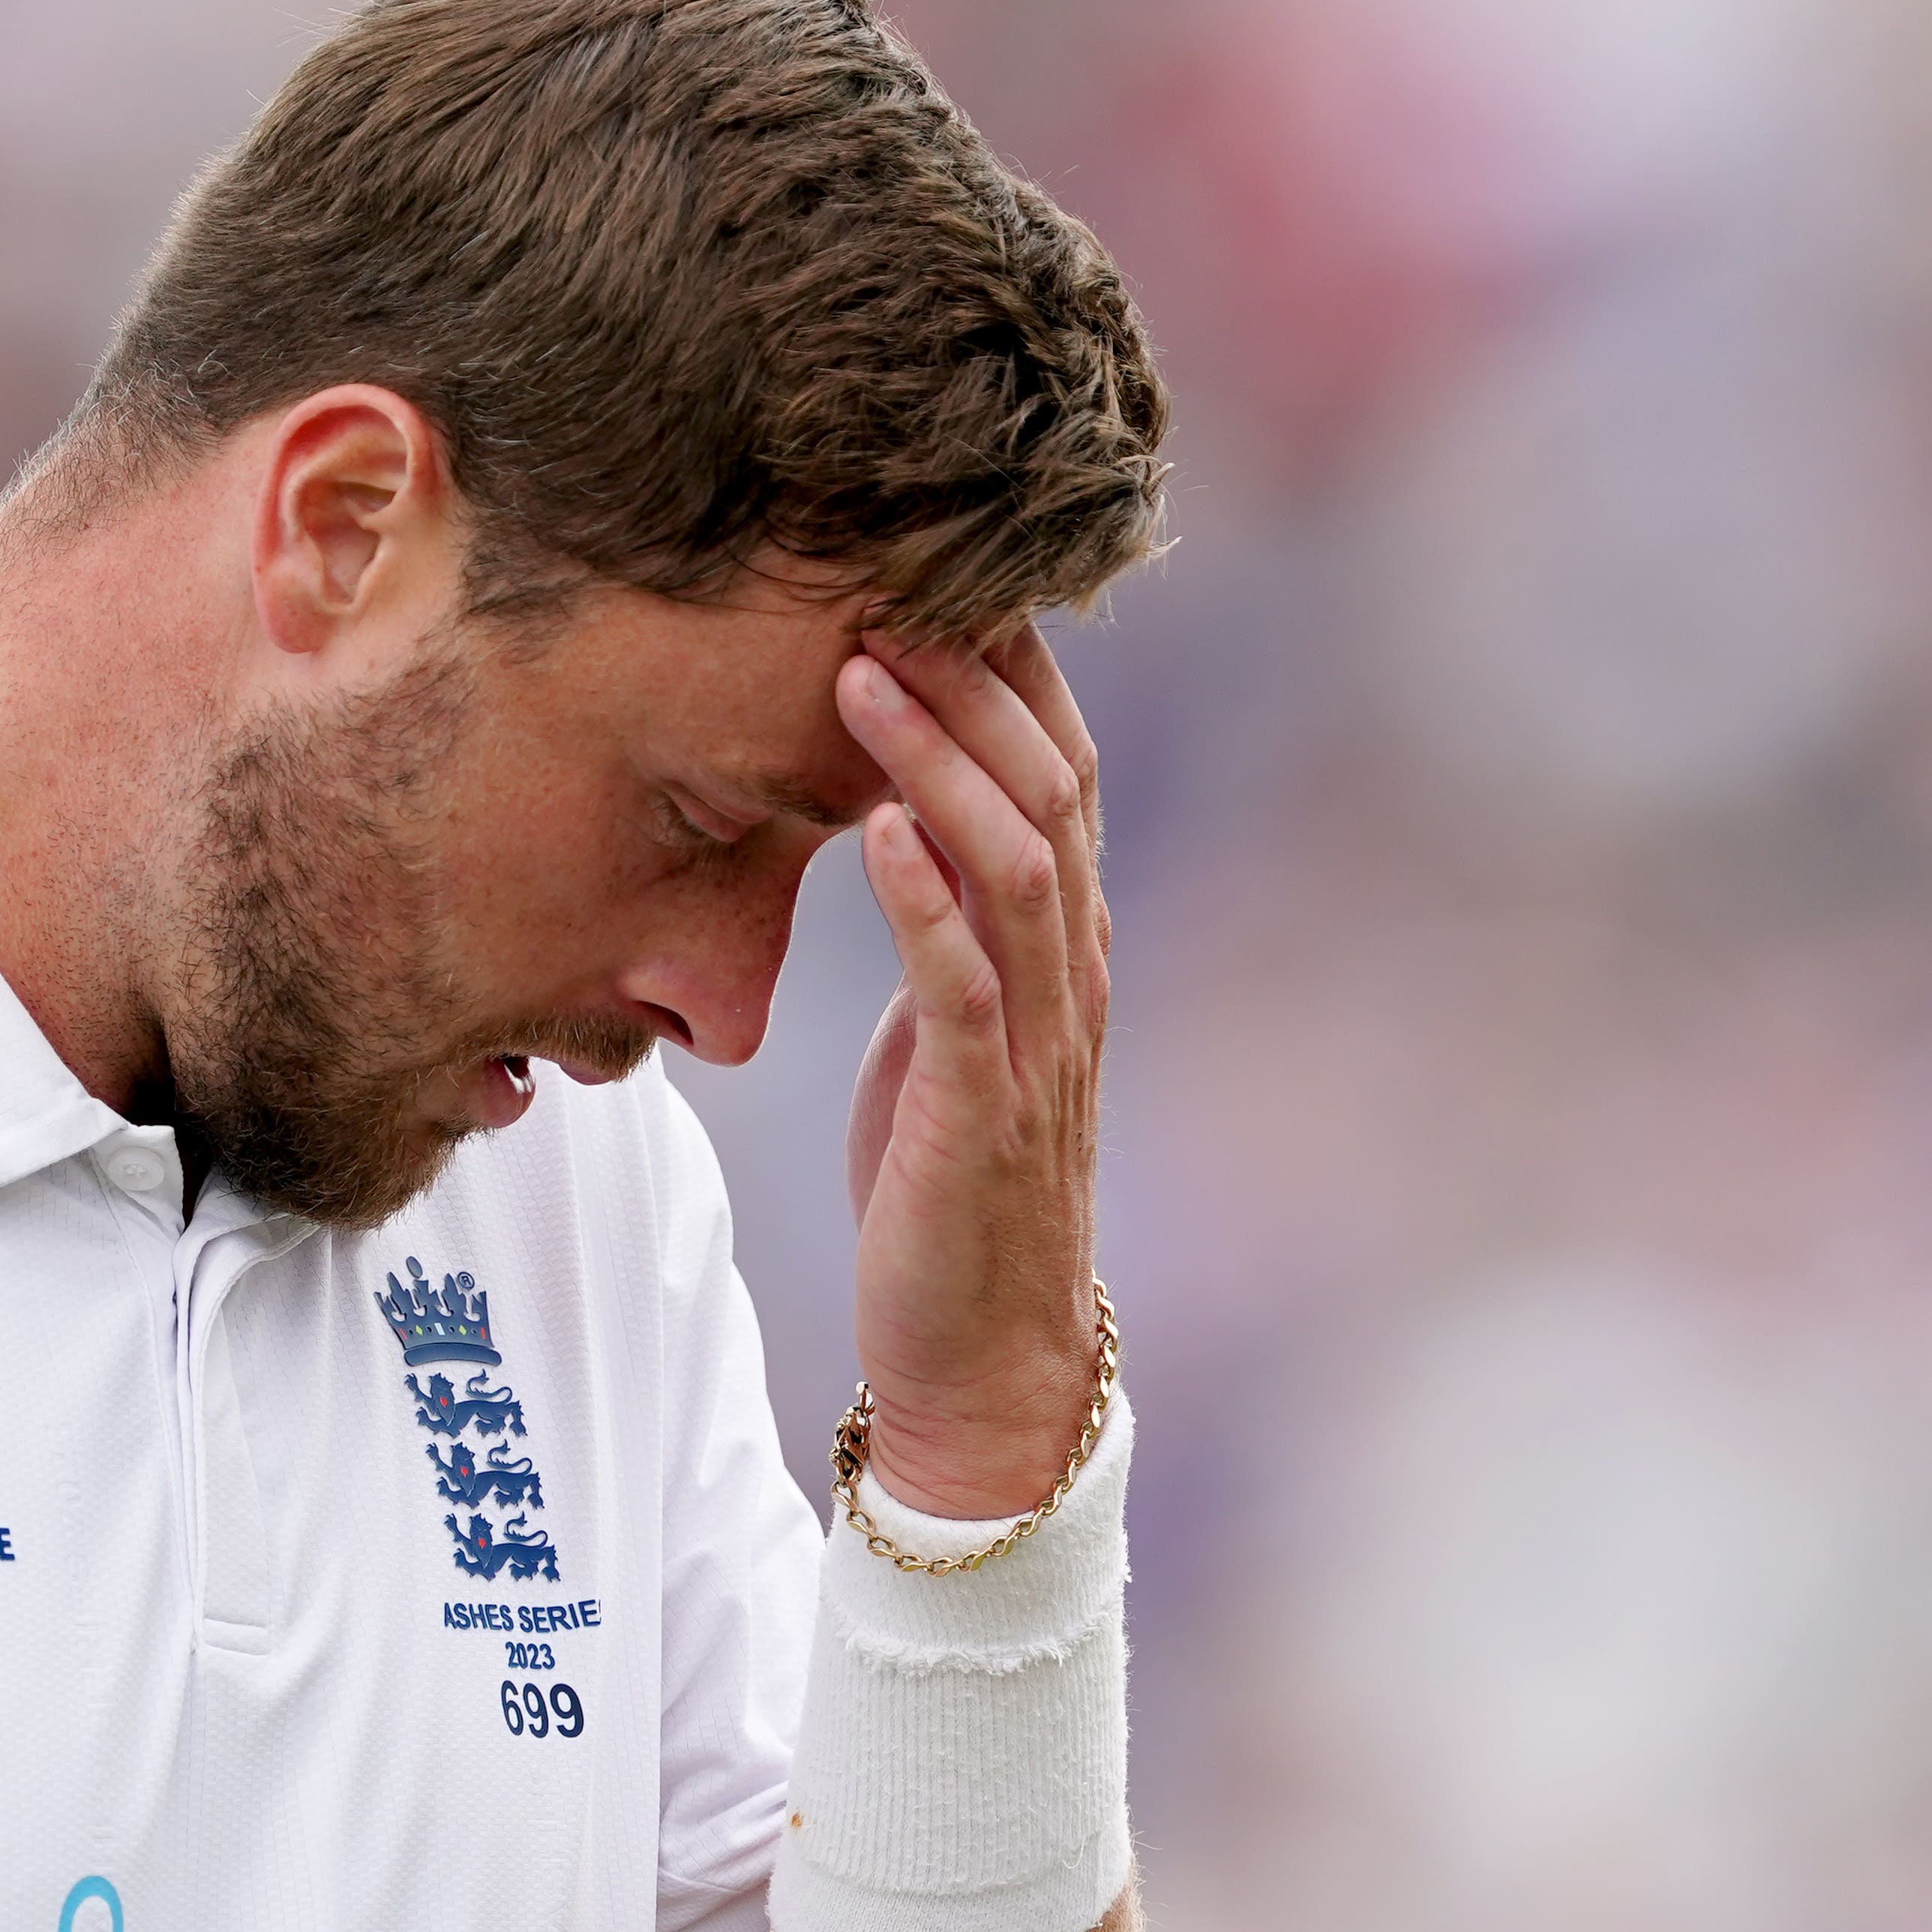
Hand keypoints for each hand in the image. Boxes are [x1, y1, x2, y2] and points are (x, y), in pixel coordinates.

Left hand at [833, 621, 1107, 1518]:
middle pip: (1050, 791)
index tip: (940, 574)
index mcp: (1066, 950)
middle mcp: (1072, 979)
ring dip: (934, 763)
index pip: (1062, 774)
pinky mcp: (981, 1109)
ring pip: (1011, 866)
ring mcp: (1038, 1044)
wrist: (981, 1356)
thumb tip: (898, 826)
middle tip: (888, 587)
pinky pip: (961, 983)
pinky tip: (872, 830)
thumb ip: (948, 935)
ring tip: (859, 677)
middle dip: (973, 683)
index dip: (1012, 671)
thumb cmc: (951, 1189)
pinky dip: (919, 898)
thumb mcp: (952, 1032)